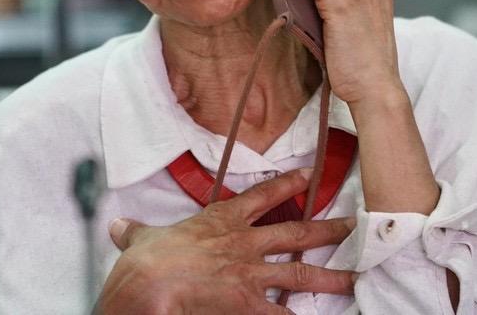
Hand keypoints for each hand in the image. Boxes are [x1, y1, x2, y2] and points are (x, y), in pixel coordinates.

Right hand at [94, 168, 354, 314]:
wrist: (151, 285)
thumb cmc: (147, 261)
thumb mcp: (141, 240)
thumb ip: (137, 233)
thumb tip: (120, 227)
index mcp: (220, 220)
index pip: (261, 196)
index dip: (288, 184)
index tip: (310, 175)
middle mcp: (243, 244)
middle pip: (295, 233)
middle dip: (328, 230)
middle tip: (355, 227)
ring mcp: (250, 275)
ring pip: (300, 274)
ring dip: (330, 277)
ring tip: (356, 279)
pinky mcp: (249, 305)